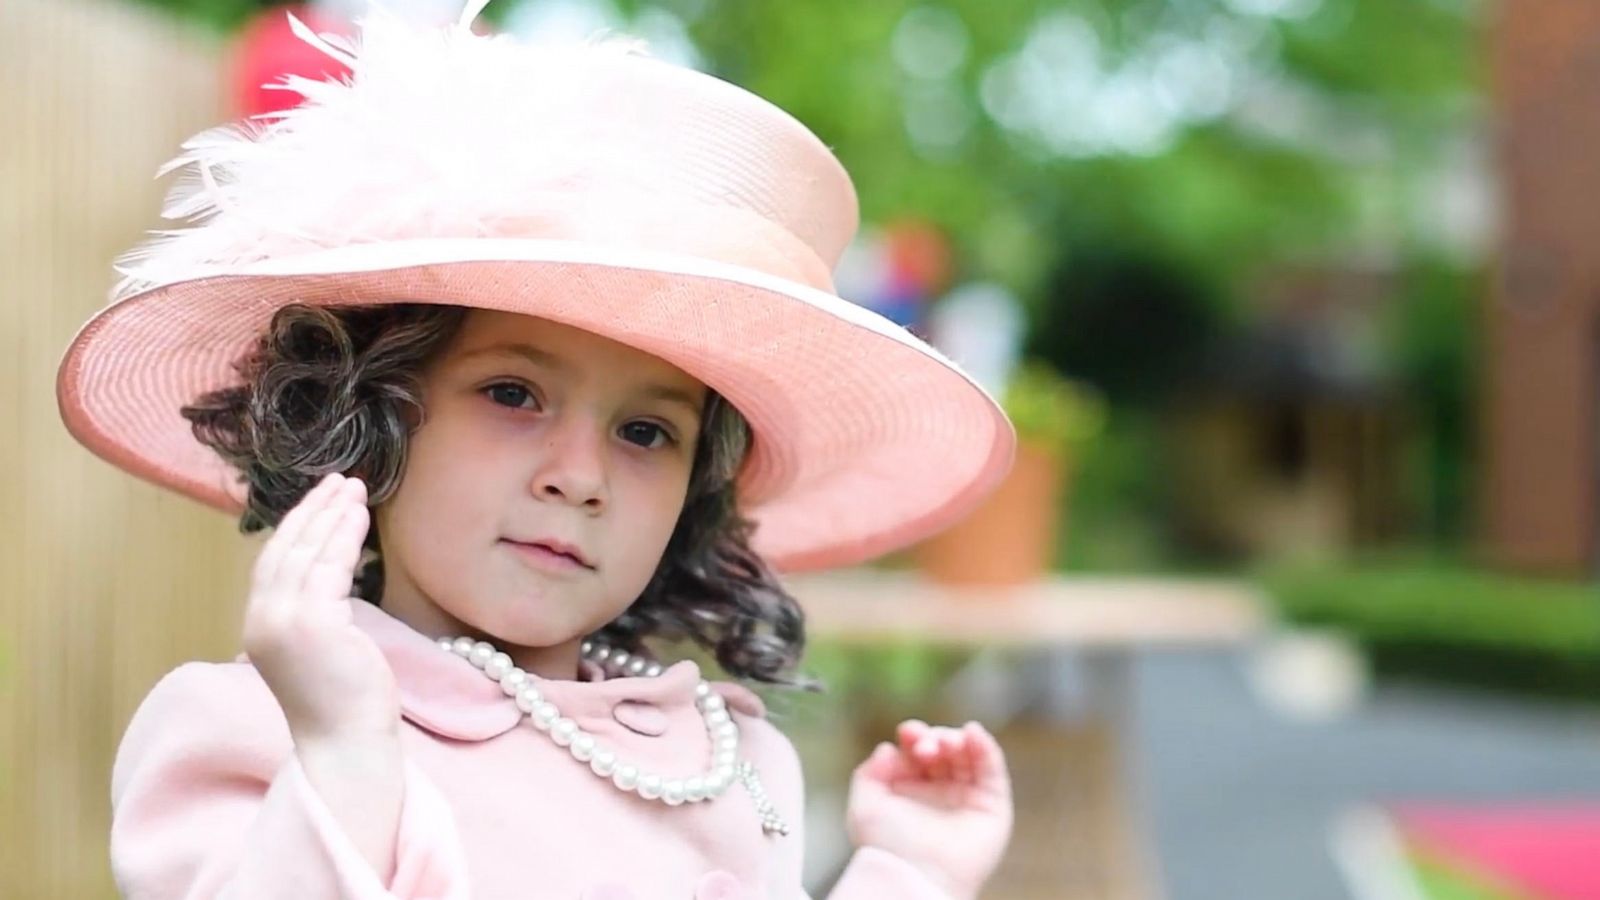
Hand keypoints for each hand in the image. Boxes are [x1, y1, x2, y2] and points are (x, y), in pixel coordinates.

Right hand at [243, 473, 398, 742]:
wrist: (346, 741)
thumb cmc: (342, 700)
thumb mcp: (317, 648)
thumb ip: (312, 611)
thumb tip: (333, 572)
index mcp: (258, 627)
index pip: (273, 563)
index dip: (295, 527)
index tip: (320, 500)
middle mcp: (262, 620)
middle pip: (284, 549)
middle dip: (313, 511)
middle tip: (338, 480)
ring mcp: (284, 621)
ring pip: (307, 552)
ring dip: (331, 514)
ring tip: (353, 489)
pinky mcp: (313, 622)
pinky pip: (330, 564)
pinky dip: (344, 534)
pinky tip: (359, 515)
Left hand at [846, 720, 1013, 899]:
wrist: (915, 876)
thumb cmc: (888, 848)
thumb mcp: (865, 806)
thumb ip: (868, 773)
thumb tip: (886, 749)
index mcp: (911, 788)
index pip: (917, 749)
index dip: (914, 735)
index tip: (907, 733)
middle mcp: (940, 791)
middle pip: (943, 748)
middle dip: (934, 738)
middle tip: (924, 748)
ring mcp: (967, 797)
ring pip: (968, 754)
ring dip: (957, 739)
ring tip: (946, 744)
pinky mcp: (992, 806)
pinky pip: (992, 769)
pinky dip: (985, 746)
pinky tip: (972, 732)